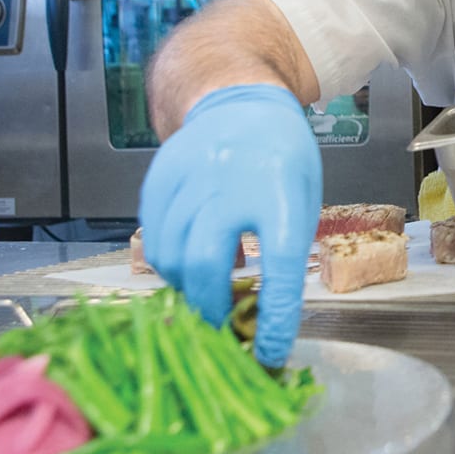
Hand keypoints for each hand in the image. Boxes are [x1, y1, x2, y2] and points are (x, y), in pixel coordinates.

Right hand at [138, 84, 320, 366]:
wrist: (240, 102)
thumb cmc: (282, 159)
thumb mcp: (301, 199)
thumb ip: (283, 250)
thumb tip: (262, 317)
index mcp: (280, 189)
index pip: (279, 264)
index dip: (275, 315)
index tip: (270, 351)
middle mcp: (230, 181)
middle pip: (206, 262)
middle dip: (210, 306)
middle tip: (221, 325)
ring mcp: (188, 176)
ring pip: (171, 254)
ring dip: (187, 288)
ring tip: (204, 295)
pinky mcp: (158, 178)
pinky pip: (153, 237)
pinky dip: (169, 263)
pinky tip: (186, 263)